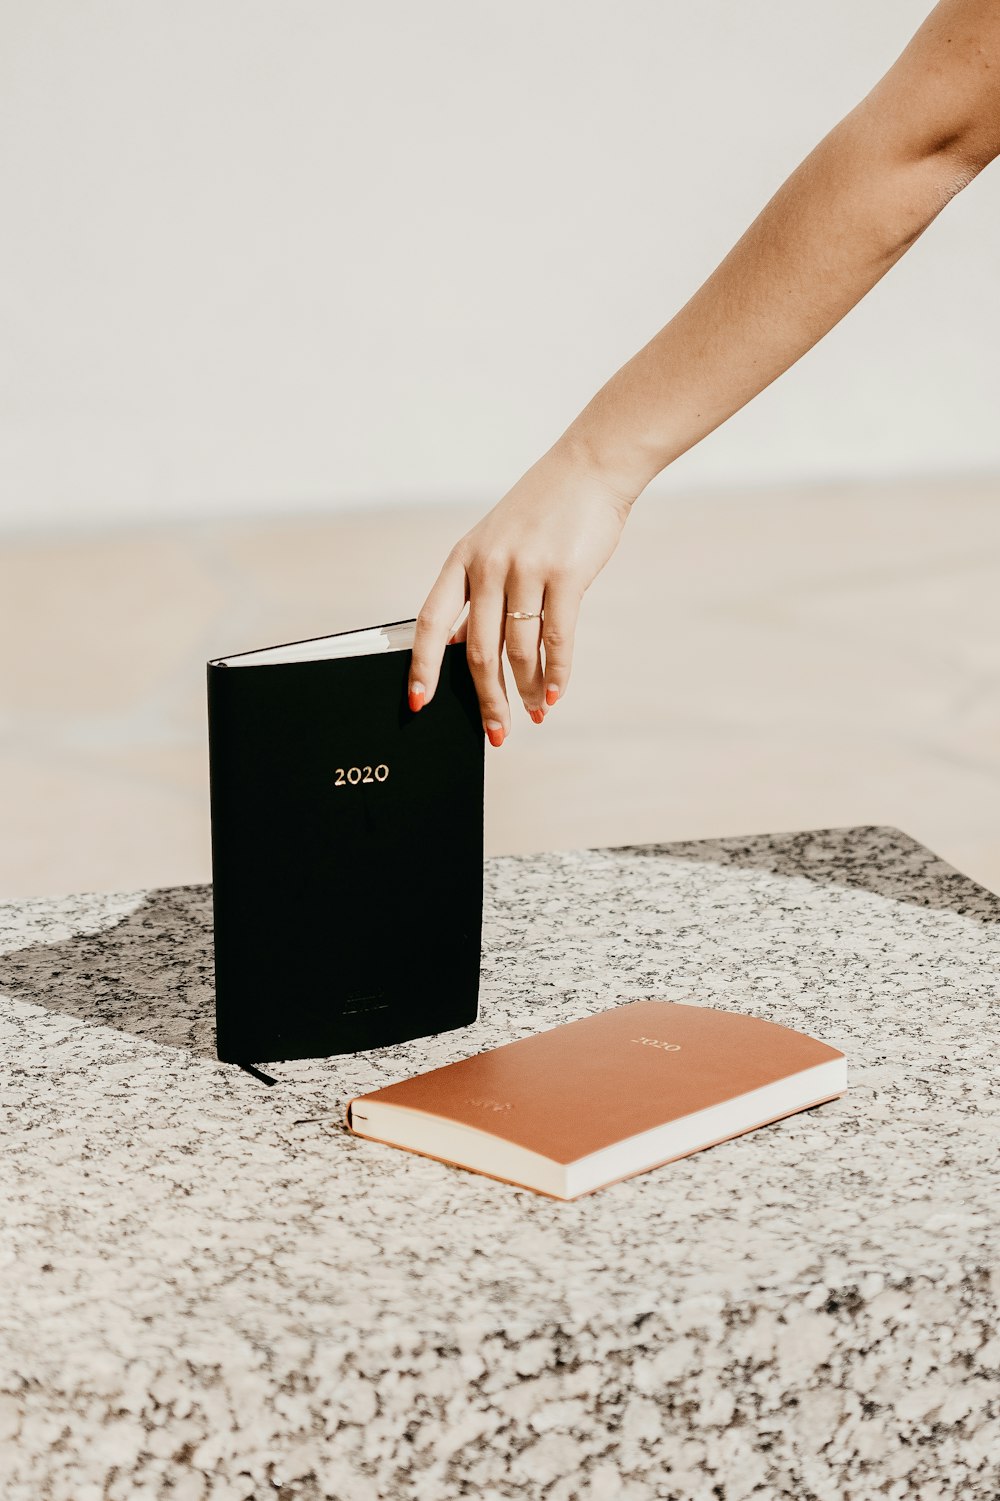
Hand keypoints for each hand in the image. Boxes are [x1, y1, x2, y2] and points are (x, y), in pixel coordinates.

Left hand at [408, 438, 635, 744]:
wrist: (589, 469)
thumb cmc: (543, 511)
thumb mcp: (496, 544)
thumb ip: (482, 593)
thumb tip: (470, 651)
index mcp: (463, 560)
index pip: (431, 623)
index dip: (423, 667)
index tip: (418, 702)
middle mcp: (488, 565)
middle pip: (479, 651)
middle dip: (487, 699)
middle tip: (496, 732)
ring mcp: (526, 570)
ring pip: (519, 651)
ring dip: (527, 689)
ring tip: (534, 711)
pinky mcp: (565, 575)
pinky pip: (556, 640)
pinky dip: (556, 674)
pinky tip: (554, 693)